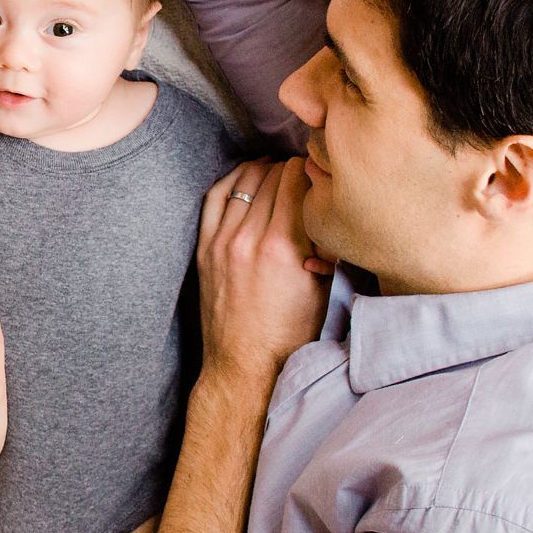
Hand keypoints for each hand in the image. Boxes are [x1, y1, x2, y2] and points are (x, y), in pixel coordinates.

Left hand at [196, 158, 332, 385]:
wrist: (245, 362)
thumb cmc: (290, 331)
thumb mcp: (321, 288)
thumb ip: (324, 244)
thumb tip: (326, 206)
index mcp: (284, 248)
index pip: (296, 181)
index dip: (310, 170)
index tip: (319, 171)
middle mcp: (250, 239)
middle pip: (271, 177)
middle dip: (290, 169)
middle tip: (303, 172)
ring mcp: (222, 242)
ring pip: (244, 182)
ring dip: (263, 171)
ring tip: (278, 171)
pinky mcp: (205, 248)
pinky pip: (216, 197)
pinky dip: (233, 180)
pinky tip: (247, 176)